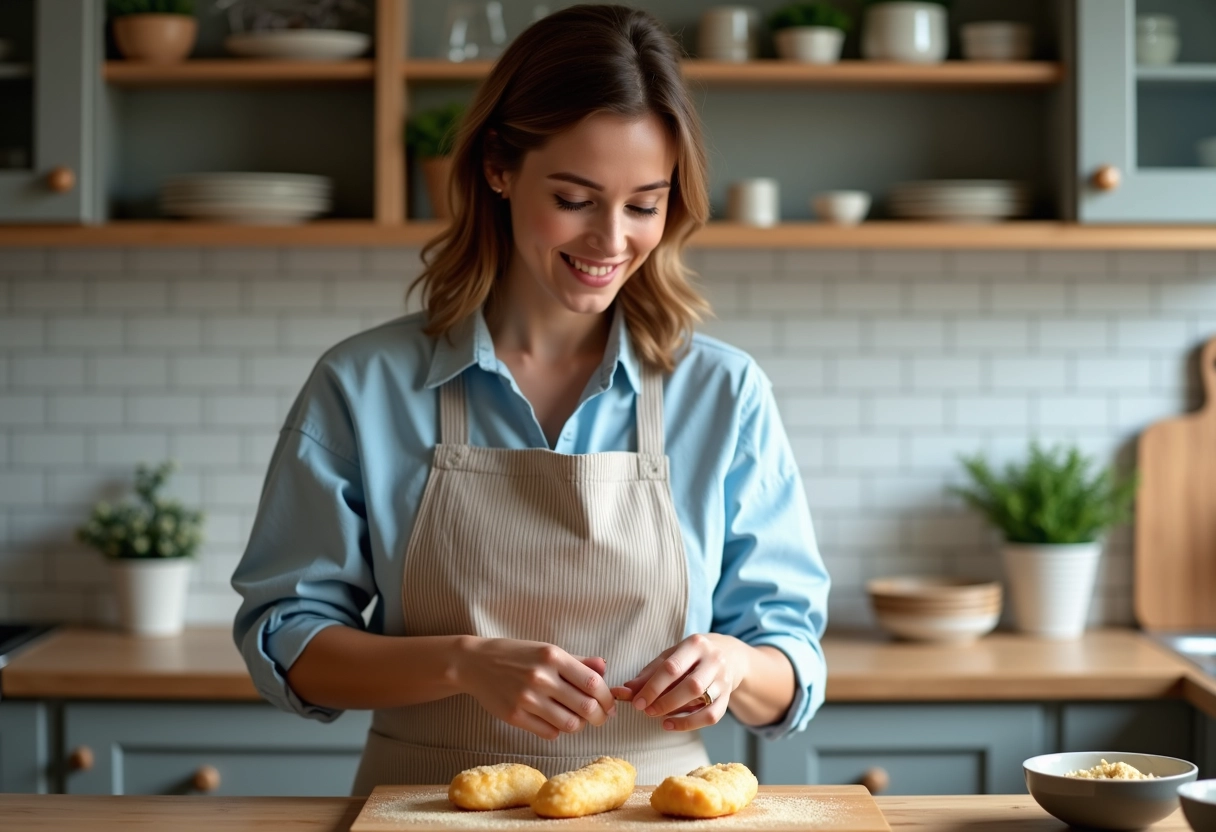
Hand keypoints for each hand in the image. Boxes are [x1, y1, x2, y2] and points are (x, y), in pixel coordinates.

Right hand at [457, 637, 616, 739]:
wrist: (476, 663)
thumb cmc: (517, 655)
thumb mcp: (547, 650)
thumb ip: (577, 661)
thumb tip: (604, 668)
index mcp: (553, 657)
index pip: (592, 683)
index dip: (607, 698)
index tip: (610, 704)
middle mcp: (541, 677)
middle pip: (586, 707)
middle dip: (600, 717)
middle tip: (601, 718)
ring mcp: (527, 698)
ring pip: (570, 724)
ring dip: (580, 725)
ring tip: (578, 720)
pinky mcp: (515, 716)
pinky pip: (549, 732)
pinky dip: (558, 730)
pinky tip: (556, 721)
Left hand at [619, 634, 747, 731]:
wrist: (730, 655)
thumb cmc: (691, 656)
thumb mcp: (671, 656)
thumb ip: (648, 673)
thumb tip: (624, 691)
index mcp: (695, 644)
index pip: (672, 667)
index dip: (653, 687)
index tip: (637, 702)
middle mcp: (713, 660)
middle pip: (691, 685)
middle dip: (665, 701)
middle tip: (647, 711)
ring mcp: (723, 679)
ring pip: (703, 699)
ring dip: (677, 712)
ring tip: (659, 719)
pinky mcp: (727, 696)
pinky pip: (712, 715)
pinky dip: (690, 723)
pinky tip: (671, 725)